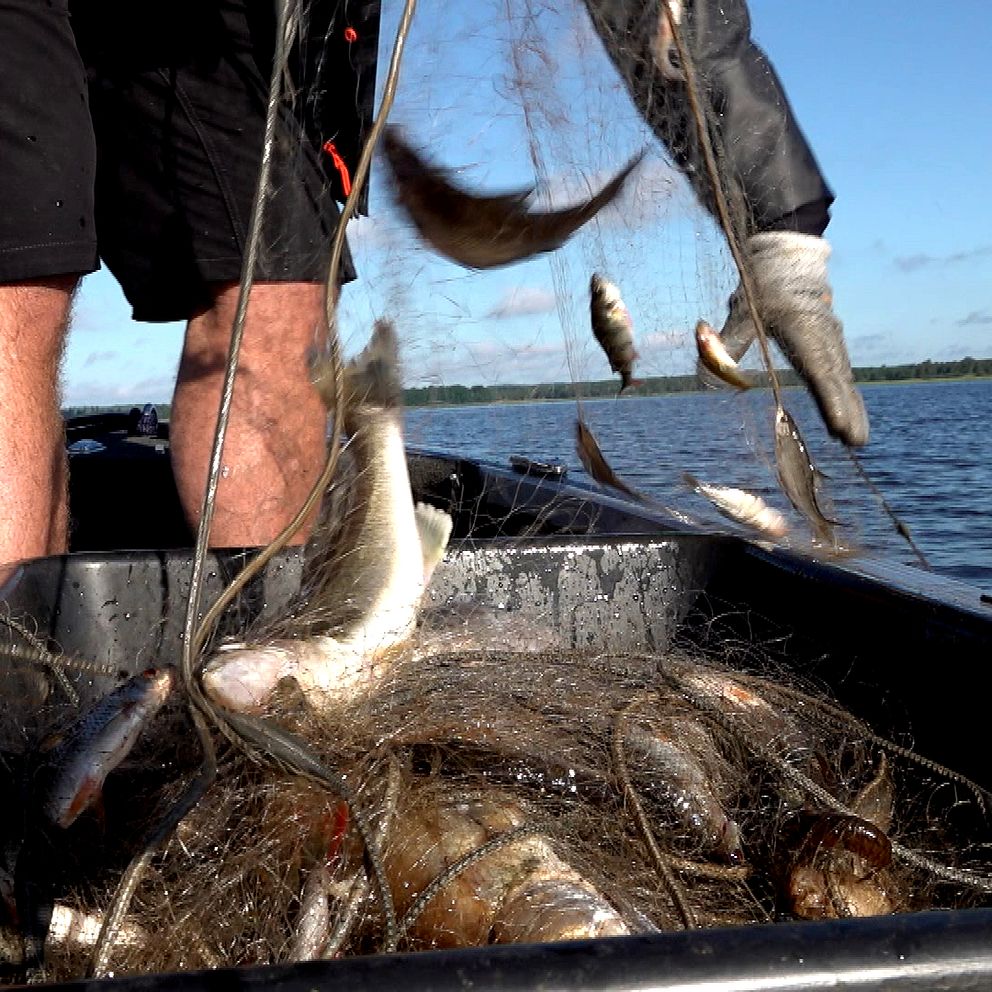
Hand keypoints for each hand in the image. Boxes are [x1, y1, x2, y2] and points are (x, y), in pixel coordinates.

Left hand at [698, 232, 868, 446]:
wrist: (786, 260)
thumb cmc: (760, 289)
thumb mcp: (738, 314)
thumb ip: (721, 339)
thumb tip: (700, 342)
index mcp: (803, 331)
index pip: (820, 372)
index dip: (831, 401)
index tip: (839, 426)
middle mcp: (823, 337)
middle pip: (839, 381)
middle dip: (848, 412)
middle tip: (855, 443)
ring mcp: (832, 339)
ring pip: (846, 378)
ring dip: (853, 408)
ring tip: (858, 440)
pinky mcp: (832, 341)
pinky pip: (843, 372)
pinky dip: (849, 395)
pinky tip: (853, 416)